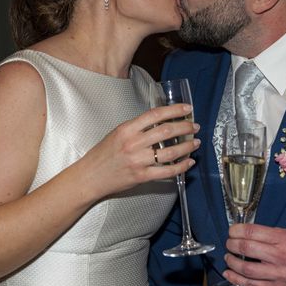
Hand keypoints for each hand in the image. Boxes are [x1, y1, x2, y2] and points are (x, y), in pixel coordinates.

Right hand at [80, 103, 199, 196]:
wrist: (90, 177)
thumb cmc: (102, 154)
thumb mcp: (117, 133)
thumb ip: (137, 127)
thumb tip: (161, 122)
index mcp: (127, 129)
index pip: (156, 115)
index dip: (174, 110)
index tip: (187, 108)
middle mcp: (134, 143)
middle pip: (166, 131)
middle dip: (185, 127)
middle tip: (194, 126)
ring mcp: (138, 161)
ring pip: (170, 152)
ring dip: (187, 146)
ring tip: (195, 142)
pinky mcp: (142, 176)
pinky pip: (167, 171)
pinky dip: (181, 166)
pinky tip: (189, 162)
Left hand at [224, 223, 285, 285]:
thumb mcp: (285, 234)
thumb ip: (265, 233)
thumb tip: (240, 232)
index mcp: (283, 239)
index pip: (253, 232)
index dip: (237, 231)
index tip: (231, 231)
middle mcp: (280, 256)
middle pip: (247, 248)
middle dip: (232, 245)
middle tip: (229, 243)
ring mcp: (278, 274)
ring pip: (246, 269)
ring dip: (232, 262)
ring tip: (228, 257)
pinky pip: (251, 284)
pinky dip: (235, 279)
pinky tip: (228, 273)